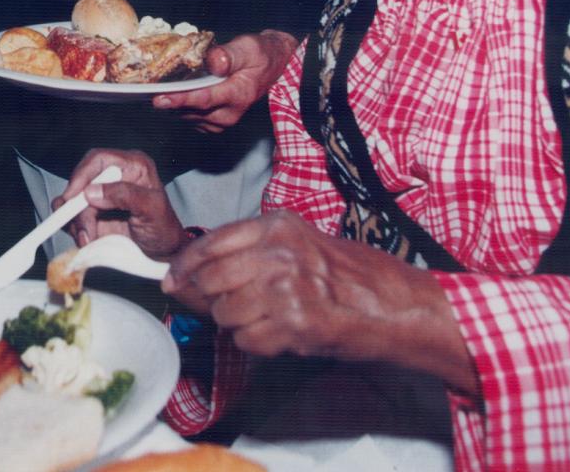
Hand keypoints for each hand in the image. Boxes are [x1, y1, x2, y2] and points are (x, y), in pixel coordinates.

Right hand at [57, 149, 187, 259]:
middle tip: (82, 228)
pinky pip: (72, 216)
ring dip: (75, 221)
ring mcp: (101, 195)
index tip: (73, 197)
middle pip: (81, 181)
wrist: (162, 254)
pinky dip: (74, 228)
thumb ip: (126, 195)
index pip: (99, 159)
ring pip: (73, 201)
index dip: (82, 175)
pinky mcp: (93, 213)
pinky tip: (86, 239)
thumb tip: (92, 191)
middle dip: (76, 206)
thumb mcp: (152, 209)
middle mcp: (114, 177)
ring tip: (88, 239)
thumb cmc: (164, 229)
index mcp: (132, 166)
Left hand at [152, 30, 298, 130]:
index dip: (179, 99)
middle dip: (170, 100)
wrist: (271, 67)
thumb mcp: (249, 48)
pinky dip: (180, 107)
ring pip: (188, 116)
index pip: (203, 100)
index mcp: (238, 95)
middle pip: (191, 110)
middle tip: (150, 87)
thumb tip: (214, 62)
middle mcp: (229, 114)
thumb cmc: (260, 55)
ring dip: (174, 104)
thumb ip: (230, 55)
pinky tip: (175, 93)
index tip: (158, 99)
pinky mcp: (214, 124)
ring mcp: (222, 122)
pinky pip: (190, 118)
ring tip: (162, 86)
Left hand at [165, 210, 478, 395]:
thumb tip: (194, 271)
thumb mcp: (299, 241)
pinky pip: (247, 340)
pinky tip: (280, 335)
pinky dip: (256, 344)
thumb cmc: (352, 274)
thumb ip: (251, 249)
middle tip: (222, 306)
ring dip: (236, 324)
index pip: (210, 243)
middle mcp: (278, 252)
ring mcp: (286, 288)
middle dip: (209, 299)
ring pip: (225, 314)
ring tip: (265, 319)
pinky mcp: (295, 324)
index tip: (172, 280)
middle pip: (210, 280)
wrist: (397, 305)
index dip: (184, 266)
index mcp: (276, 225)